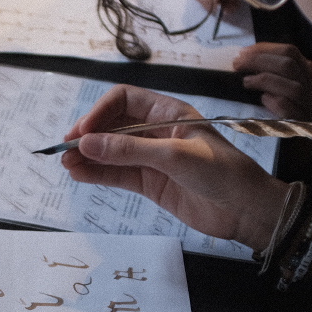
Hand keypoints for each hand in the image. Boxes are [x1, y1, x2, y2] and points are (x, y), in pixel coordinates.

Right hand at [61, 83, 292, 247]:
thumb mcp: (175, 156)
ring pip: (111, 152)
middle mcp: (157, 132)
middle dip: (88, 135)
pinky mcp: (151, 183)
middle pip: (112, 125)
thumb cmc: (222, 173)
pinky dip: (97, 174)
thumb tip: (86, 143)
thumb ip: (129, 150)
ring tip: (65, 163)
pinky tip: (79, 174)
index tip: (82, 132)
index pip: (124, 100)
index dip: (100, 112)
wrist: (247, 210)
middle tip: (65, 149)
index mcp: (169, 113)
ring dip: (88, 156)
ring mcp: (152, 158)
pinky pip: (117, 174)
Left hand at [231, 43, 311, 122]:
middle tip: (237, 64)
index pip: (292, 53)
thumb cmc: (302, 120)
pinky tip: (263, 101)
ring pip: (293, 87)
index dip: (266, 48)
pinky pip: (292, 112)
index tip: (243, 51)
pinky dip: (276, 103)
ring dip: (265, 80)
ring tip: (246, 82)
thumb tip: (253, 63)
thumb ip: (284, 78)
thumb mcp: (298, 94)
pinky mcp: (306, 128)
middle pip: (290, 65)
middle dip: (260, 60)